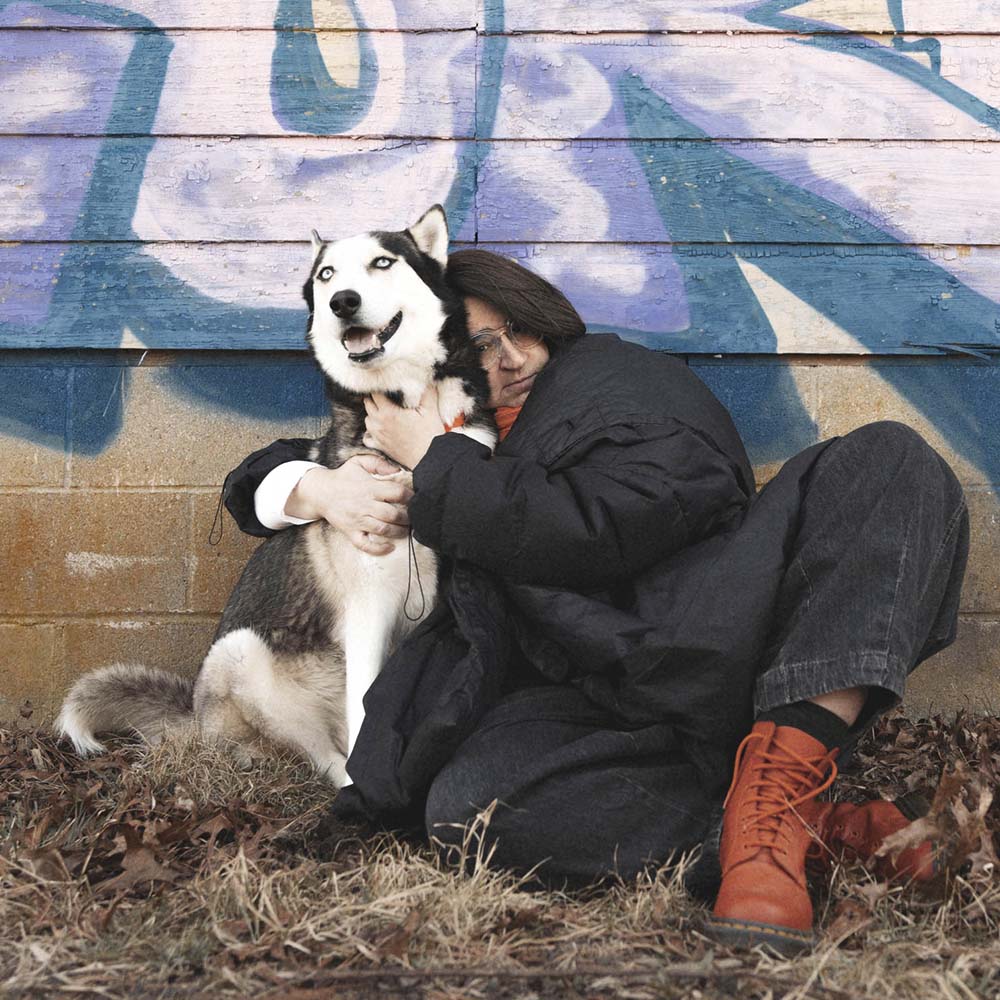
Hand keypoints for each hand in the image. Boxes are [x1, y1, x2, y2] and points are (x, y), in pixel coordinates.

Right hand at [286, 454, 412, 555]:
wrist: (319, 492)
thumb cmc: (343, 476)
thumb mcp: (359, 462)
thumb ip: (379, 463)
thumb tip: (397, 470)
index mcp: (369, 488)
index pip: (396, 493)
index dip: (410, 497)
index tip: (415, 499)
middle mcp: (364, 505)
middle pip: (393, 514)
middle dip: (407, 517)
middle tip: (414, 517)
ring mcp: (357, 520)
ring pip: (383, 530)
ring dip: (398, 532)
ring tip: (406, 529)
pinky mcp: (350, 532)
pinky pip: (365, 544)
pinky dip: (378, 549)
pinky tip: (389, 547)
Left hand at [363, 385, 445, 469]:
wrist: (430, 459)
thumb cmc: (430, 435)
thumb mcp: (430, 410)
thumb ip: (426, 392)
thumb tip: (425, 380)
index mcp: (388, 412)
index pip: (375, 393)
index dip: (380, 388)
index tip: (387, 386)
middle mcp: (379, 424)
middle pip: (368, 404)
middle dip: (375, 399)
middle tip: (386, 396)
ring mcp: (378, 436)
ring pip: (367, 419)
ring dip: (372, 414)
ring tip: (384, 411)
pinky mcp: (380, 447)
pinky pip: (367, 437)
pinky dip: (370, 432)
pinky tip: (379, 429)